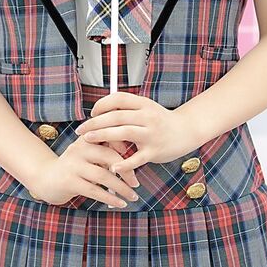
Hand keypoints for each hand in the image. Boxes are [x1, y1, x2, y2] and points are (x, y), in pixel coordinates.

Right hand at [30, 133, 140, 209]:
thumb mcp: (88, 155)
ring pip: (104, 175)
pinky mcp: (69, 182)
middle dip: (126, 171)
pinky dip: (110, 198)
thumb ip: (106, 152)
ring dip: (122, 188)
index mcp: (86, 139)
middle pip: (109, 156)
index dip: (125, 146)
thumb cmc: (74, 167)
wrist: (45, 178)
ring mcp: (73, 165)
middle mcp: (79, 149)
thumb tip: (135, 157)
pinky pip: (95, 190)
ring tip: (133, 196)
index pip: (110, 137)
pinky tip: (120, 203)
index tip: (138, 158)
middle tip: (136, 183)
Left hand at [73, 92, 194, 168]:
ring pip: (123, 133)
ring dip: (102, 136)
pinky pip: (136, 158)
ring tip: (87, 140)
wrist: (187, 131)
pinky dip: (123, 163)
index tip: (92, 114)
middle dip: (94, 123)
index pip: (118, 99)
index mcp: (143, 104)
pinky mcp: (154, 151)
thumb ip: (126, 109)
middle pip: (116, 116)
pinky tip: (112, 167)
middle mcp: (147, 117)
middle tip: (80, 130)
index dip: (101, 105)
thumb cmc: (161, 120)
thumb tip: (100, 111)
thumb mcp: (146, 108)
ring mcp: (151, 134)